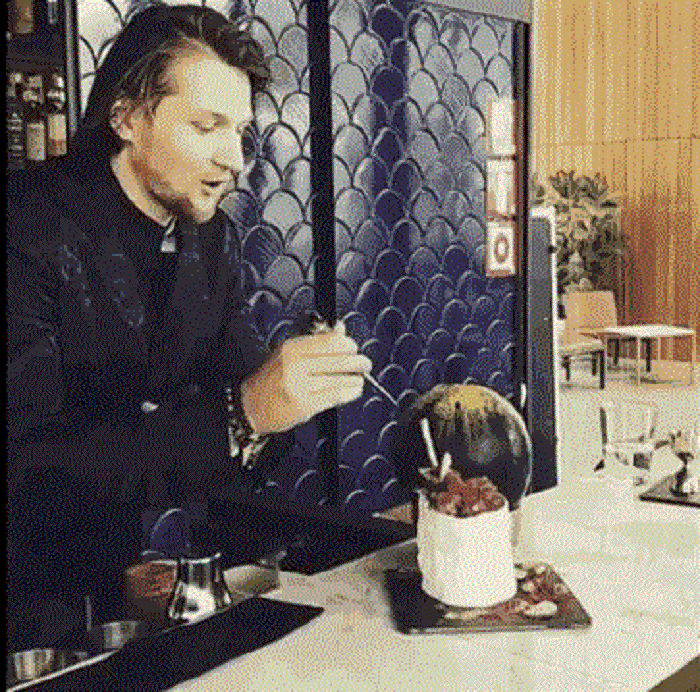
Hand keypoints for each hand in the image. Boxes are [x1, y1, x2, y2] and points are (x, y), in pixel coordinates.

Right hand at [239, 321, 371, 433]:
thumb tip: (340, 329)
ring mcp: (299, 386)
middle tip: (364, 363)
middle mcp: (295, 365)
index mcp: (291, 348)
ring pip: (338, 379)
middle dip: (357, 362)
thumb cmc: (271, 380)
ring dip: (355, 379)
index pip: (329, 341)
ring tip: (360, 378)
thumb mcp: (289, 354)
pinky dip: (349, 392)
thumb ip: (316, 342)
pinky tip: (354, 390)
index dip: (347, 344)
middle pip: (338, 359)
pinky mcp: (304, 405)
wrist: (251, 406)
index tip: (354, 347)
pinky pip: (334, 396)